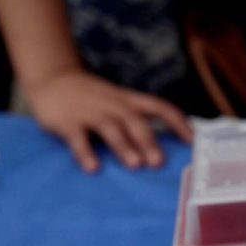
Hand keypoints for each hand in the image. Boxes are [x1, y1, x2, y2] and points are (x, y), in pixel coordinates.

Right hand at [24, 69, 192, 172]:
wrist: (52, 77)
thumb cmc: (91, 98)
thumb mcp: (117, 102)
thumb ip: (136, 120)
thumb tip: (163, 149)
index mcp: (128, 100)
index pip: (159, 107)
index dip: (178, 122)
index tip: (193, 141)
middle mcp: (113, 105)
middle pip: (134, 121)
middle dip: (148, 141)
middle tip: (158, 163)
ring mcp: (89, 112)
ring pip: (110, 128)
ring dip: (123, 146)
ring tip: (135, 166)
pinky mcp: (67, 121)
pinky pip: (78, 138)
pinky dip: (85, 152)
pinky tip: (93, 168)